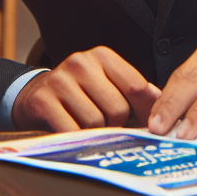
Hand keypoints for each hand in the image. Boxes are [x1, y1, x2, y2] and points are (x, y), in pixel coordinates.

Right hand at [12, 46, 160, 131]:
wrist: (33, 96)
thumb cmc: (79, 95)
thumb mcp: (106, 84)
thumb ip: (134, 92)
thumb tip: (163, 103)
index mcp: (103, 56)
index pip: (136, 87)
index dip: (145, 112)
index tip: (147, 126)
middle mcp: (81, 62)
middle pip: (118, 108)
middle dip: (116, 125)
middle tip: (108, 126)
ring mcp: (60, 80)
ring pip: (96, 122)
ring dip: (95, 133)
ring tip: (88, 127)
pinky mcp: (42, 100)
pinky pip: (72, 131)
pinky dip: (76, 139)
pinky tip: (72, 132)